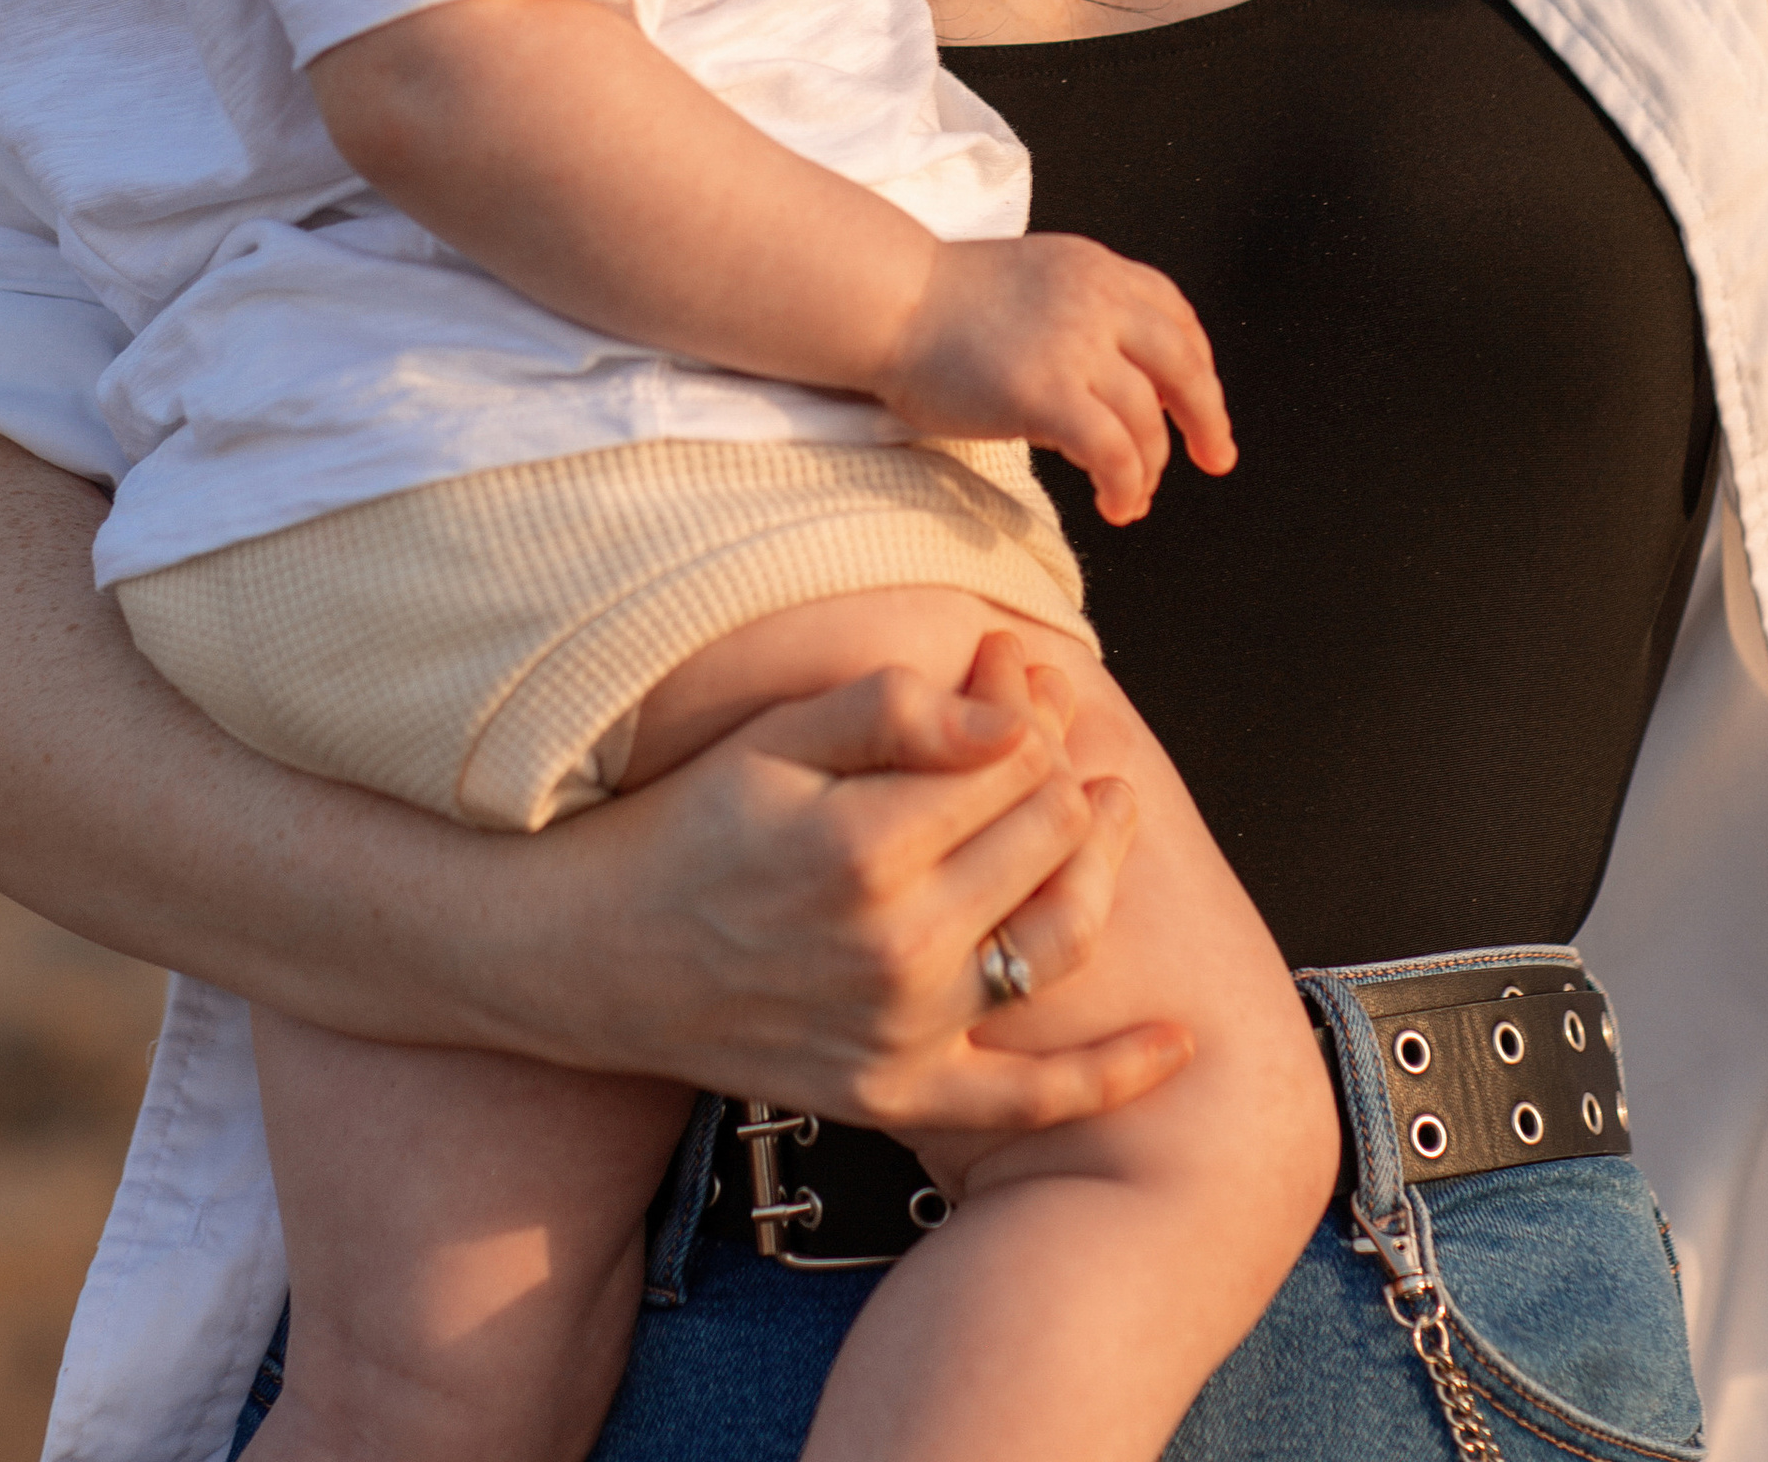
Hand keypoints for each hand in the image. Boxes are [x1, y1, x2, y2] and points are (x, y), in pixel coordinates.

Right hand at [503, 631, 1188, 1135]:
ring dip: (1101, 868)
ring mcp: (901, 1035)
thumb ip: (895, 709)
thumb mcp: (774, 738)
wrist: (592, 957)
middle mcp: (896, 952)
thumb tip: (1009, 713)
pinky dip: (1110, 1077)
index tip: (1014, 667)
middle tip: (1051, 721)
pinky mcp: (894, 1098)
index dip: (1026, 701)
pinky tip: (1176, 1042)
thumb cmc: (685, 826)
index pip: (1008, 760)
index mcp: (865, 848)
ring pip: (1056, 940)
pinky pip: (1028, 1100)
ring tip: (1110, 809)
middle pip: (1044, 838)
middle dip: (1063, 766)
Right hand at [870, 234, 1234, 521]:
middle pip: (1183, 364)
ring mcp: (1075, 345)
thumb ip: (1080, 310)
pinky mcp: (1048, 393)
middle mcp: (1096, 299)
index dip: (1197, 363)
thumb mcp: (1032, 281)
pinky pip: (1114, 453)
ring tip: (1134, 497)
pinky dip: (1125, 486)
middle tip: (1216, 455)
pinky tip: (1115, 504)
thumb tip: (1118, 373)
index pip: (1173, 313)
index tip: (1200, 399)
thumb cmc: (938, 303)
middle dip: (1207, 417)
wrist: (886, 303)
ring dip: (1150, 468)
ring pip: (1147, 419)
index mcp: (1093, 267)